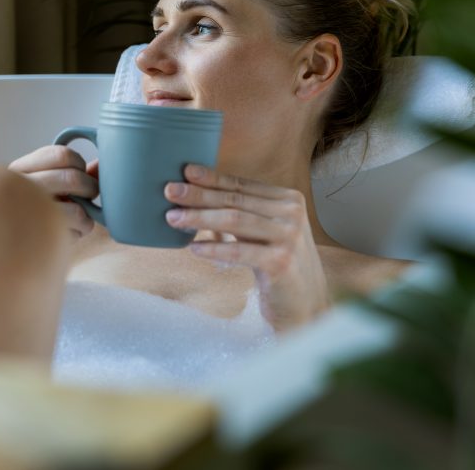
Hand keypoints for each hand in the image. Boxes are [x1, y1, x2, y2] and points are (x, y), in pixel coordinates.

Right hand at [9, 146, 98, 237]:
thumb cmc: (26, 204)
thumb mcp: (40, 180)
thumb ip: (69, 170)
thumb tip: (100, 165)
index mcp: (21, 168)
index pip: (62, 155)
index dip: (79, 163)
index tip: (79, 171)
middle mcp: (20, 189)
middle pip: (73, 179)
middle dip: (90, 188)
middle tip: (88, 195)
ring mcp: (28, 215)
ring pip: (77, 211)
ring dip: (87, 216)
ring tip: (80, 219)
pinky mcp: (36, 239)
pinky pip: (73, 235)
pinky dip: (78, 234)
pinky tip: (66, 233)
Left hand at [163, 164, 329, 330]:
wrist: (305, 303)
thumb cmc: (276, 262)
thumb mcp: (263, 231)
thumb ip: (242, 212)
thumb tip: (194, 194)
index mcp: (288, 199)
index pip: (241, 185)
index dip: (211, 178)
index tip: (185, 171)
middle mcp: (292, 214)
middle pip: (235, 200)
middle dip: (199, 195)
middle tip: (169, 191)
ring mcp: (289, 237)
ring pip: (234, 220)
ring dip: (200, 218)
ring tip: (173, 218)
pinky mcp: (281, 262)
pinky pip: (239, 251)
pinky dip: (214, 248)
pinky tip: (193, 247)